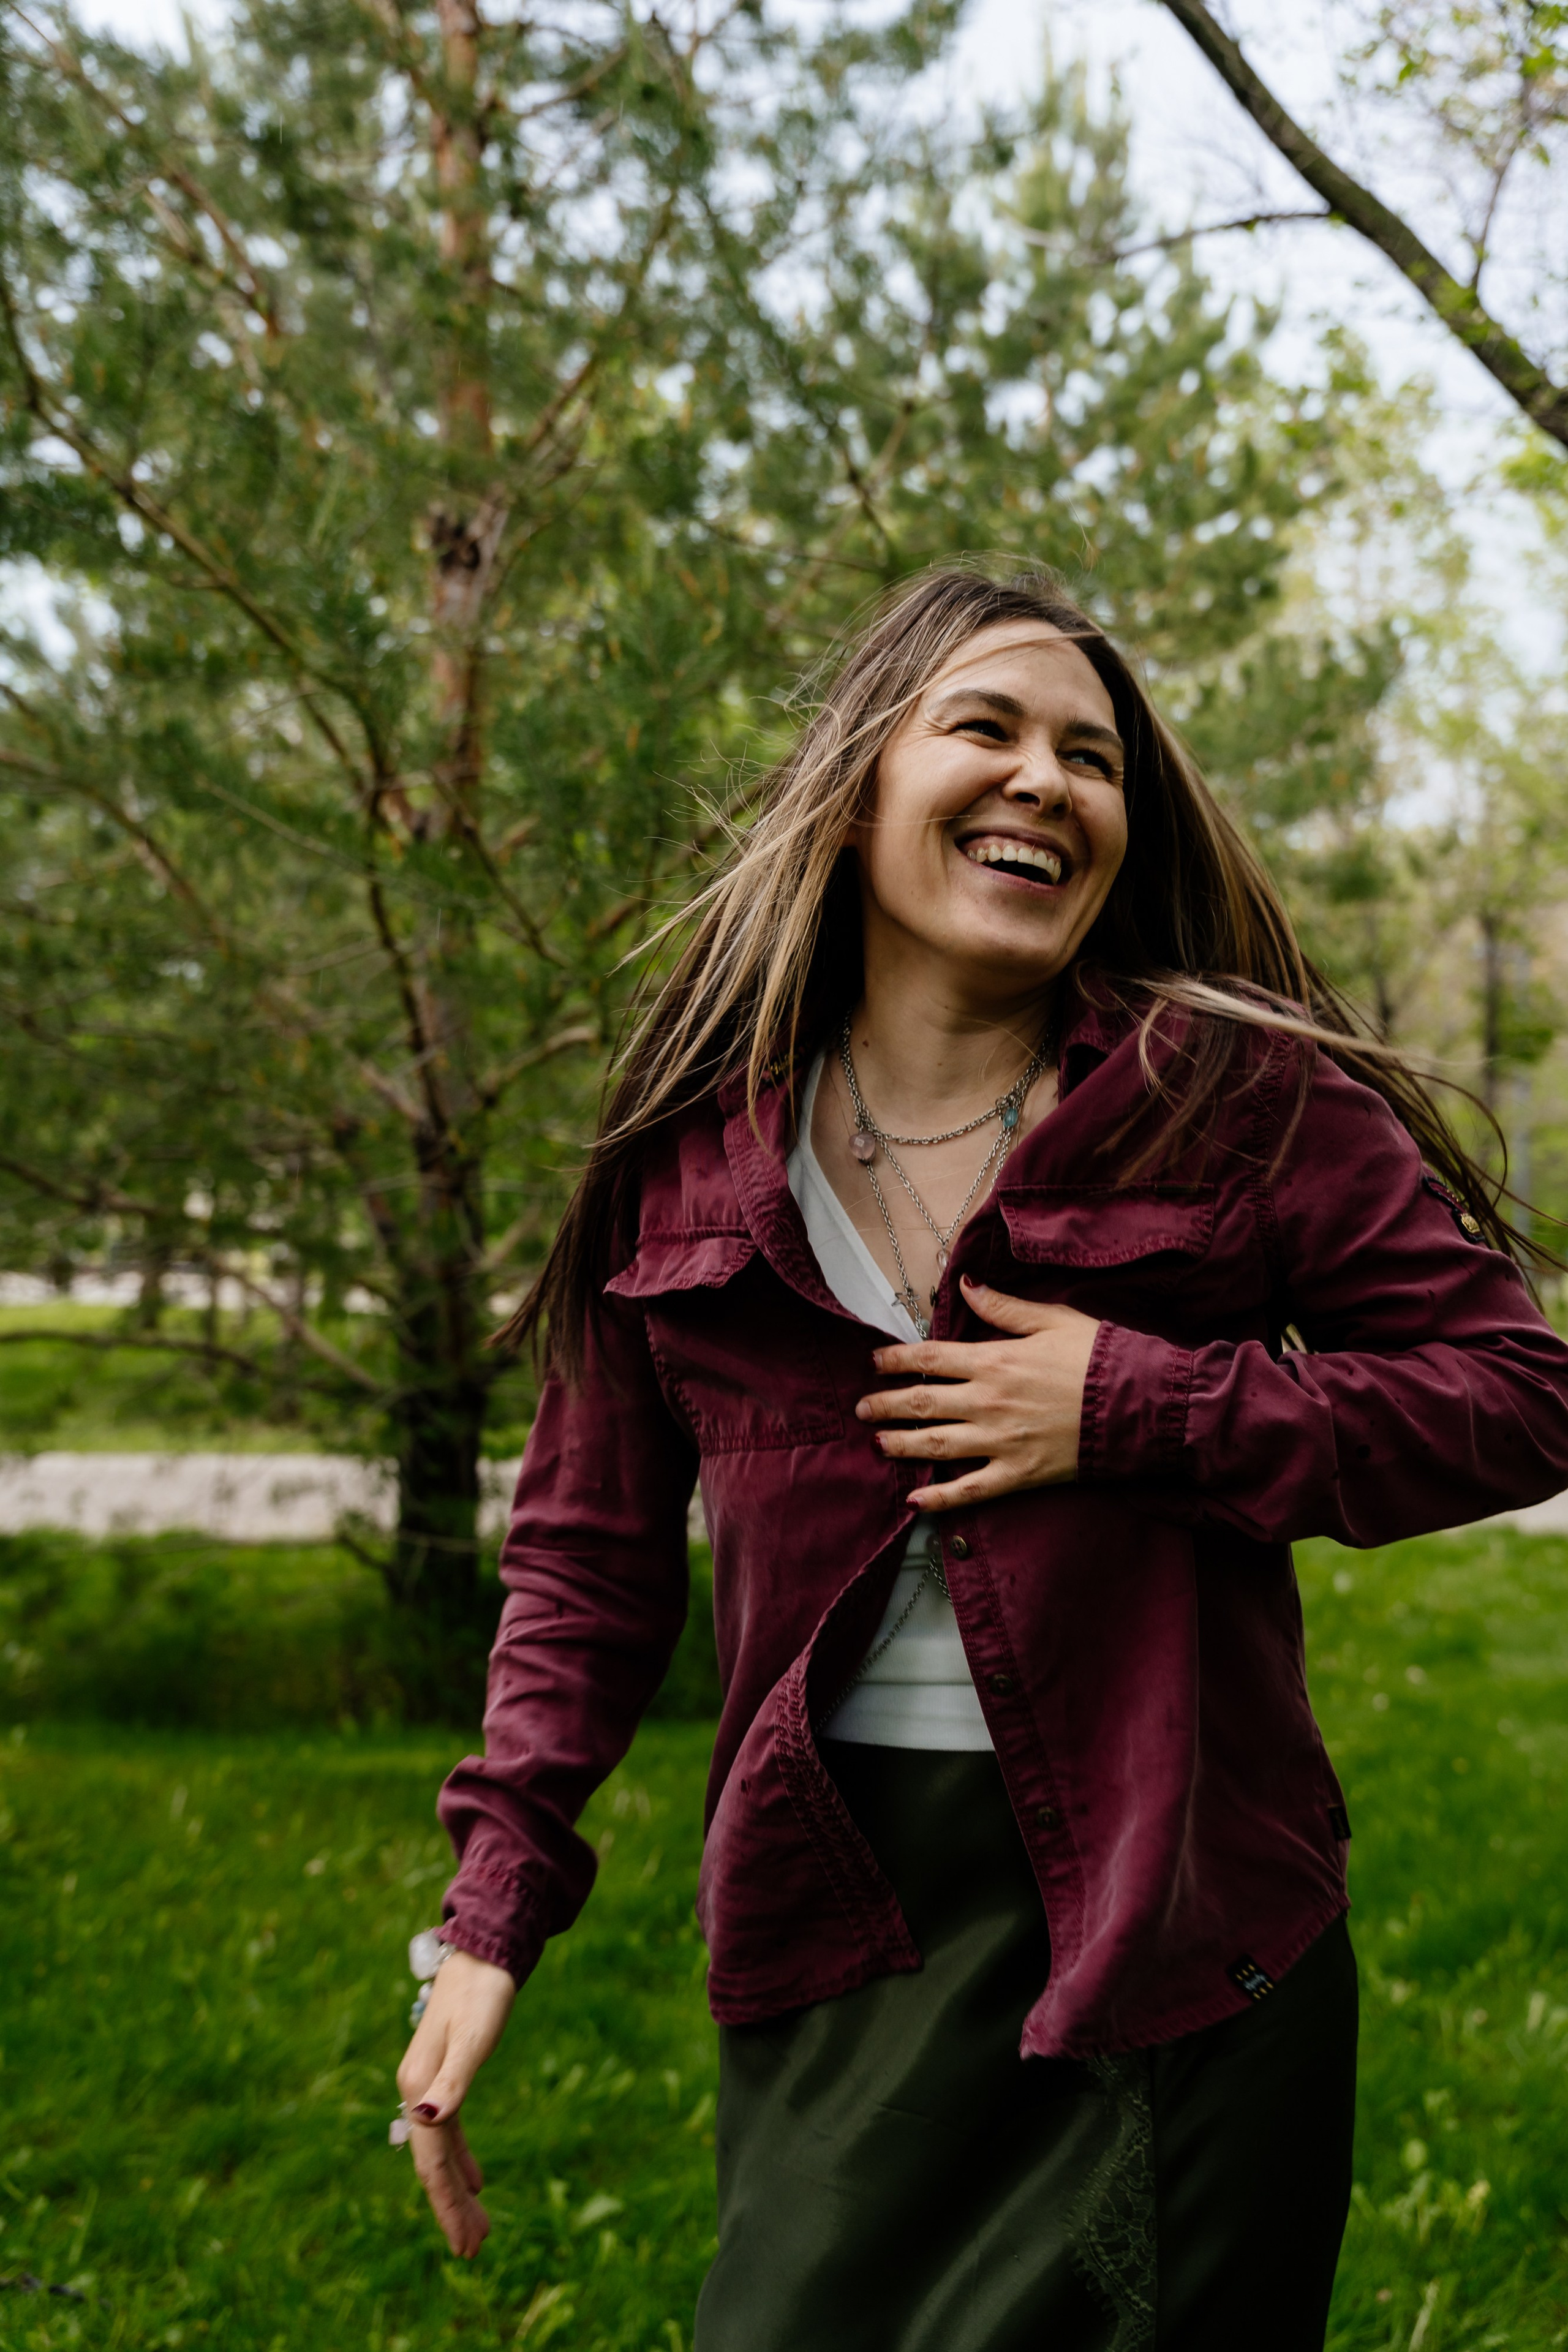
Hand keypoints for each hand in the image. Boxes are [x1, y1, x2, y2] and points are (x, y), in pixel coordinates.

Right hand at [396, 1947, 515, 2258]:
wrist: (484, 1952)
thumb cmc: (482, 1993)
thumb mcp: (472, 2037)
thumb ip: (452, 2080)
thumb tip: (424, 2118)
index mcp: (420, 2087)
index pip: (431, 2162)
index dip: (447, 2205)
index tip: (467, 2246)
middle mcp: (419, 2090)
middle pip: (433, 2163)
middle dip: (452, 2208)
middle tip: (475, 2249)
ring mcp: (430, 2084)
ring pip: (441, 2151)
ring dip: (457, 2190)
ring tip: (478, 2229)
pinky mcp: (446, 2075)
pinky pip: (449, 2132)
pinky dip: (461, 2160)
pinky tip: (477, 2180)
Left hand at [855, 1275, 1099, 1510]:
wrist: (1142, 1405)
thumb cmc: (1100, 1358)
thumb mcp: (1052, 1320)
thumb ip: (1002, 1307)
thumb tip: (963, 1285)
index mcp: (995, 1360)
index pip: (929, 1359)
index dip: (895, 1360)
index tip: (873, 1362)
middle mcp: (989, 1402)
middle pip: (921, 1403)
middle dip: (884, 1404)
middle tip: (862, 1407)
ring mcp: (1001, 1441)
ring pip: (935, 1445)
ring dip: (899, 1444)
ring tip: (875, 1443)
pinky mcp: (1019, 1474)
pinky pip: (970, 1490)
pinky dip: (940, 1498)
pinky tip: (914, 1502)